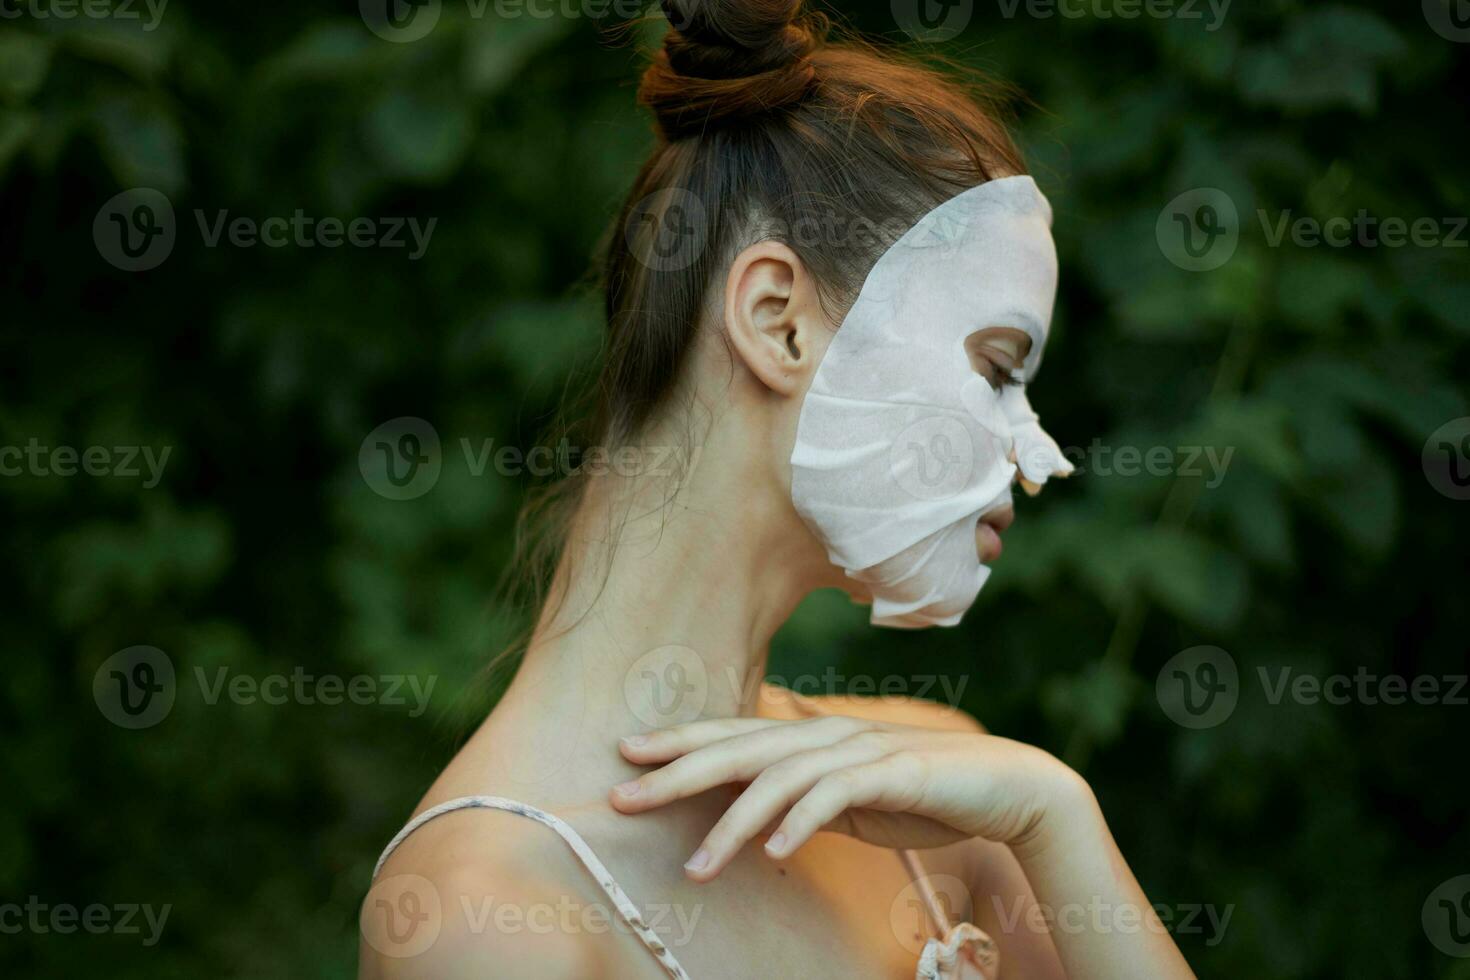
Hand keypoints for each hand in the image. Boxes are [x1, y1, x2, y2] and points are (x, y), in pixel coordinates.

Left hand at [609, 715, 1087, 880]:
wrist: (1006, 785)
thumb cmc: (923, 792)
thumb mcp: (849, 795)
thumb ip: (804, 795)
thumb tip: (759, 815)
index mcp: (813, 735)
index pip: (733, 734)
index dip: (679, 741)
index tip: (625, 755)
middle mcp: (828, 734)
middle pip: (739, 748)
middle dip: (676, 772)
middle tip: (621, 797)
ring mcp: (859, 750)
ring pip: (777, 779)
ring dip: (731, 825)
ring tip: (695, 869)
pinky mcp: (893, 772)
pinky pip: (835, 798)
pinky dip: (799, 824)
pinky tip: (773, 854)